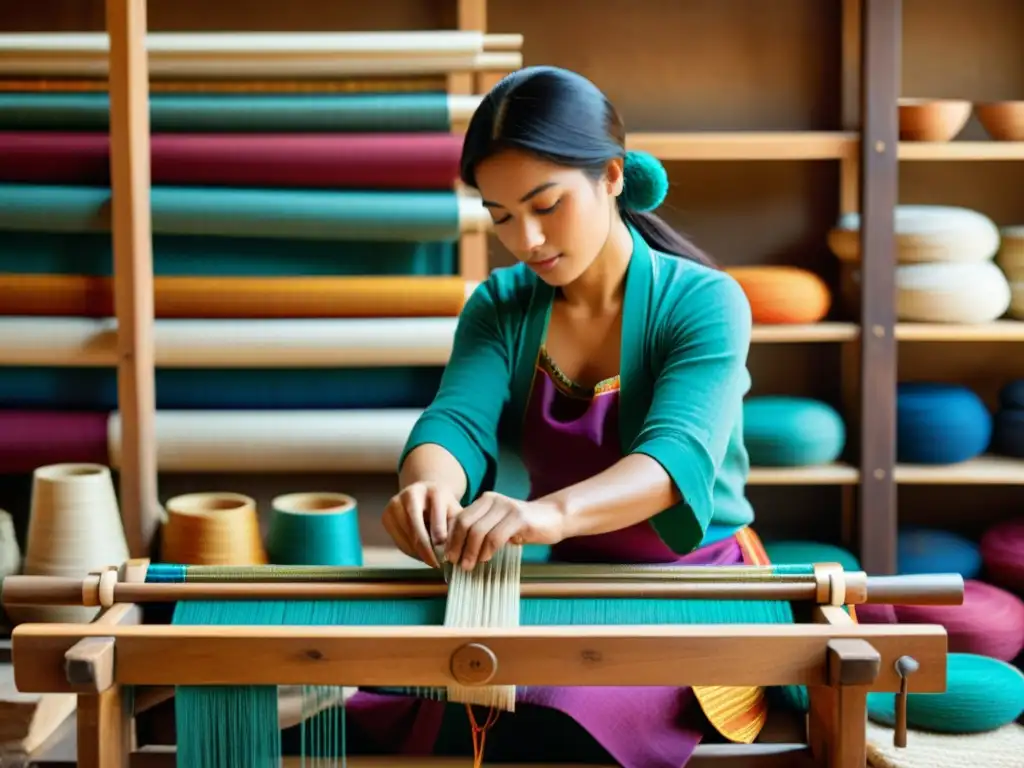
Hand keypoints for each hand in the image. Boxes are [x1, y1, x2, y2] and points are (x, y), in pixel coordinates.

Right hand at [382, 481, 462, 567]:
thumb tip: (450, 551)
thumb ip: (454, 529)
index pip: (436, 514)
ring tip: (430, 560)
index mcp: (433, 490)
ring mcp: (395, 503)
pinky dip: (409, 550)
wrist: (425, 496)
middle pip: (416, 525)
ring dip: (418, 552)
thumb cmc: (443, 509)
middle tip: (435, 564)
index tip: (445, 553)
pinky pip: (397, 539)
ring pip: (406, 534)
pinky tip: (420, 554)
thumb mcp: (454, 514)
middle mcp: (411, 493)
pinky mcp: (386, 515)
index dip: (439, 534)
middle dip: (426, 548)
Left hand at [445, 492, 565, 569]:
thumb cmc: (522, 526)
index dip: (451, 538)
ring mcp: (506, 507)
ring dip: (471, 552)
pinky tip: (486, 559)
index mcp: (485, 500)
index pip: (460, 518)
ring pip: (478, 531)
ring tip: (469, 565)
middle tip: (456, 563)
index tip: (448, 556)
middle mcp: (493, 500)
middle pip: (466, 524)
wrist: (553, 518)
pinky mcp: (519, 518)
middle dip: (457, 546)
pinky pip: (496, 536)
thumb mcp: (497, 524)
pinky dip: (487, 550)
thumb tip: (456, 551)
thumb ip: (480, 531)